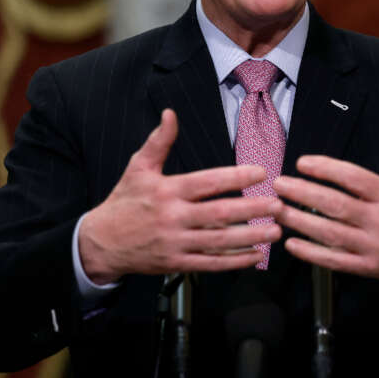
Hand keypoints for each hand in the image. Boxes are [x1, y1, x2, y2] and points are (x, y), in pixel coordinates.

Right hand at [78, 109, 282, 282]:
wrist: (100, 243)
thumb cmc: (123, 202)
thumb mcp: (138, 167)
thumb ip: (159, 141)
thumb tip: (170, 114)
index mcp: (167, 191)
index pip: (207, 182)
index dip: (235, 178)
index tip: (260, 173)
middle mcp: (173, 217)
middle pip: (219, 214)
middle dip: (252, 209)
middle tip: (278, 205)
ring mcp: (175, 243)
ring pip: (219, 241)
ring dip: (250, 237)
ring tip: (275, 230)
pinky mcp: (176, 263)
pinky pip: (210, 263)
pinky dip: (235, 261)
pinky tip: (255, 255)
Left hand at [271, 113, 378, 291]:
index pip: (354, 179)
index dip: (327, 169)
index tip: (302, 162)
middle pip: (336, 206)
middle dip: (304, 194)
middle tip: (279, 184)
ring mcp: (373, 247)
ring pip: (330, 233)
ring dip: (300, 222)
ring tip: (277, 209)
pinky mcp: (368, 268)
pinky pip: (335, 261)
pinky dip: (311, 254)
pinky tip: (291, 243)